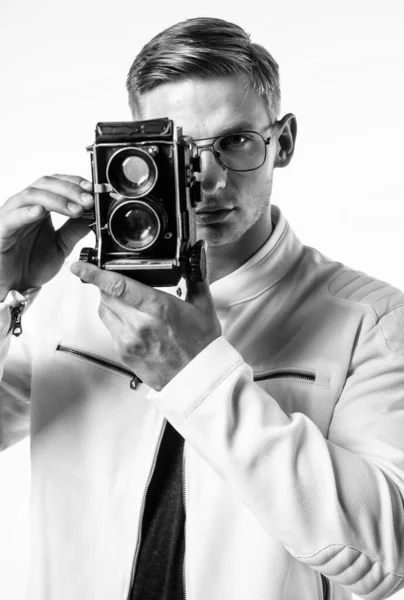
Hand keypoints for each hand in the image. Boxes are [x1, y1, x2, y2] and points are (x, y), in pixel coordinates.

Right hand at [0, 174, 93, 298]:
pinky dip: (26, 212)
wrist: (15, 286)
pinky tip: (40, 211)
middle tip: (89, 200)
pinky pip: (12, 217)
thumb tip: (95, 214)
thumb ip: (75, 229)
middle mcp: (24, 207)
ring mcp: (10, 216)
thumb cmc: (31, 265)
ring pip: (30, 195)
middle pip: (45, 184)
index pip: (56, 183)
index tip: (93, 189)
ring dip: (56, 200)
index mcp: (39, 207)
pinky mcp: (0, 230)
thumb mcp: (62, 246)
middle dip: (70, 190)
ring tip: (75, 210)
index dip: (74, 182)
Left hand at [70, 263, 221, 390]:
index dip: (94, 273)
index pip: (117, 285)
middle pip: (106, 295)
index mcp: (157, 308)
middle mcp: (139, 325)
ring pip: (104, 311)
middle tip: (114, 278)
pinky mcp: (124, 354)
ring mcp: (128, 341)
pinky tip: (132, 320)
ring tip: (126, 300)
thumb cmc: (202, 346)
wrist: (199, 379)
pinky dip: (115, 319)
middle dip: (107, 284)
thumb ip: (196, 278)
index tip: (80, 265)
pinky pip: (110, 329)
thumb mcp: (203, 307)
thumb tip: (196, 255)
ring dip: (109, 301)